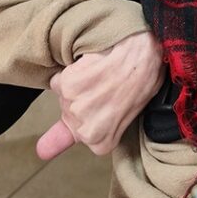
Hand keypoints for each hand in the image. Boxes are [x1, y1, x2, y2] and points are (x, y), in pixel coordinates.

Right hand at [36, 30, 164, 159]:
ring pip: (63, 96)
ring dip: (75, 85)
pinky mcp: (68, 87)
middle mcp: (85, 131)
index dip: (92, 114)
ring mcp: (75, 109)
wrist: (142, 54)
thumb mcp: (129, 112)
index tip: (98, 108)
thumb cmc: (142, 81)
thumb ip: (102, 127)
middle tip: (105, 86)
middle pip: (69, 114)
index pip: (80, 135)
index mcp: (101, 143)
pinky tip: (90, 68)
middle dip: (82, 100)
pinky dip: (70, 72)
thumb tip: (53, 143)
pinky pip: (58, 80)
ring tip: (100, 76)